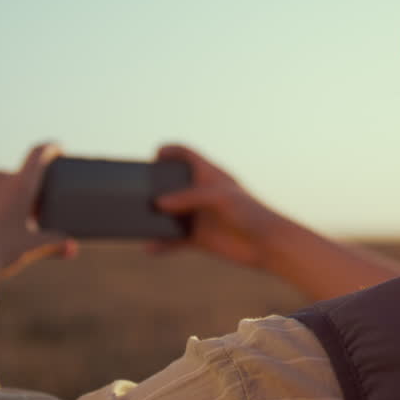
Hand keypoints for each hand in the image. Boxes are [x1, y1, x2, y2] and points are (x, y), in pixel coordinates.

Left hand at [0, 141, 78, 280]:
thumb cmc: (1, 255)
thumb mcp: (32, 248)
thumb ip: (55, 244)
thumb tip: (73, 249)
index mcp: (20, 186)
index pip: (39, 155)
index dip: (51, 148)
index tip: (57, 148)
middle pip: (16, 176)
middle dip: (23, 189)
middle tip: (28, 209)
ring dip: (0, 196)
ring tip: (1, 220)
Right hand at [146, 143, 294, 270]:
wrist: (266, 245)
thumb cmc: (249, 212)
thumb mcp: (219, 198)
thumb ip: (189, 197)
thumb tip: (158, 204)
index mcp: (209, 175)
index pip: (185, 155)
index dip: (169, 151)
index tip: (153, 157)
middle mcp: (200, 193)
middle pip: (170, 185)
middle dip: (152, 187)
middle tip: (133, 191)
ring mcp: (198, 216)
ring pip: (168, 214)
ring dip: (152, 218)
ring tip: (134, 221)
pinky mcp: (198, 238)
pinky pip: (173, 240)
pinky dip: (161, 244)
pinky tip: (150, 248)